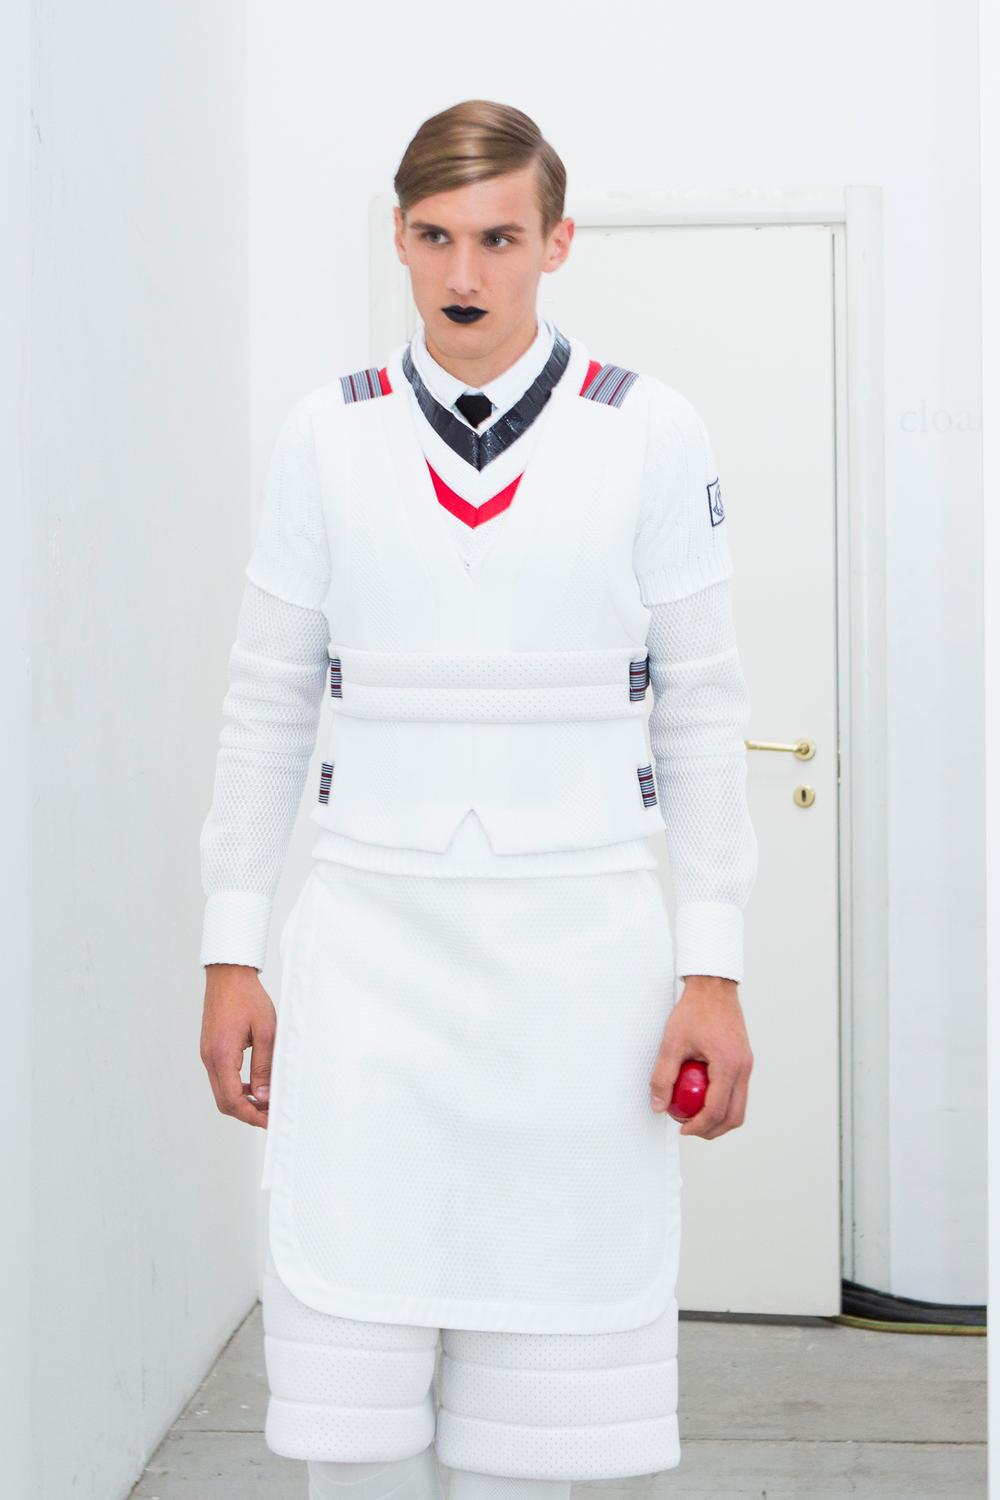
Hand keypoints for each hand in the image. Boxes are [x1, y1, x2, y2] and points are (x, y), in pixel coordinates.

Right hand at [200, 964, 275, 1128]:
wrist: (228, 974)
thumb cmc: (248, 997)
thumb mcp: (265, 1031)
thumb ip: (264, 1066)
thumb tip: (264, 1097)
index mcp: (221, 1055)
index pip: (233, 1100)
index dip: (252, 1115)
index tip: (270, 1120)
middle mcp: (210, 1058)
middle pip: (224, 1102)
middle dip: (247, 1113)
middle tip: (270, 1116)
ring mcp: (208, 1054)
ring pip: (222, 1091)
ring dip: (242, 1101)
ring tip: (266, 1103)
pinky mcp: (211, 1049)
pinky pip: (221, 1077)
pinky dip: (236, 1087)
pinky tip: (254, 1085)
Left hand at [649, 976, 752, 1137]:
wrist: (713, 986)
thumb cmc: (694, 1010)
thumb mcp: (671, 1043)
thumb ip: (663, 1076)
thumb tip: (659, 1105)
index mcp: (728, 1065)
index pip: (717, 1110)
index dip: (699, 1126)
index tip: (682, 1129)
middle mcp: (743, 1068)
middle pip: (734, 1116)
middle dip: (712, 1130)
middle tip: (689, 1129)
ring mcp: (747, 1065)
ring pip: (739, 1106)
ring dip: (719, 1118)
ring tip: (694, 1116)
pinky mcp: (744, 1061)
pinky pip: (737, 1091)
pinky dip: (722, 1102)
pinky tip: (701, 1095)